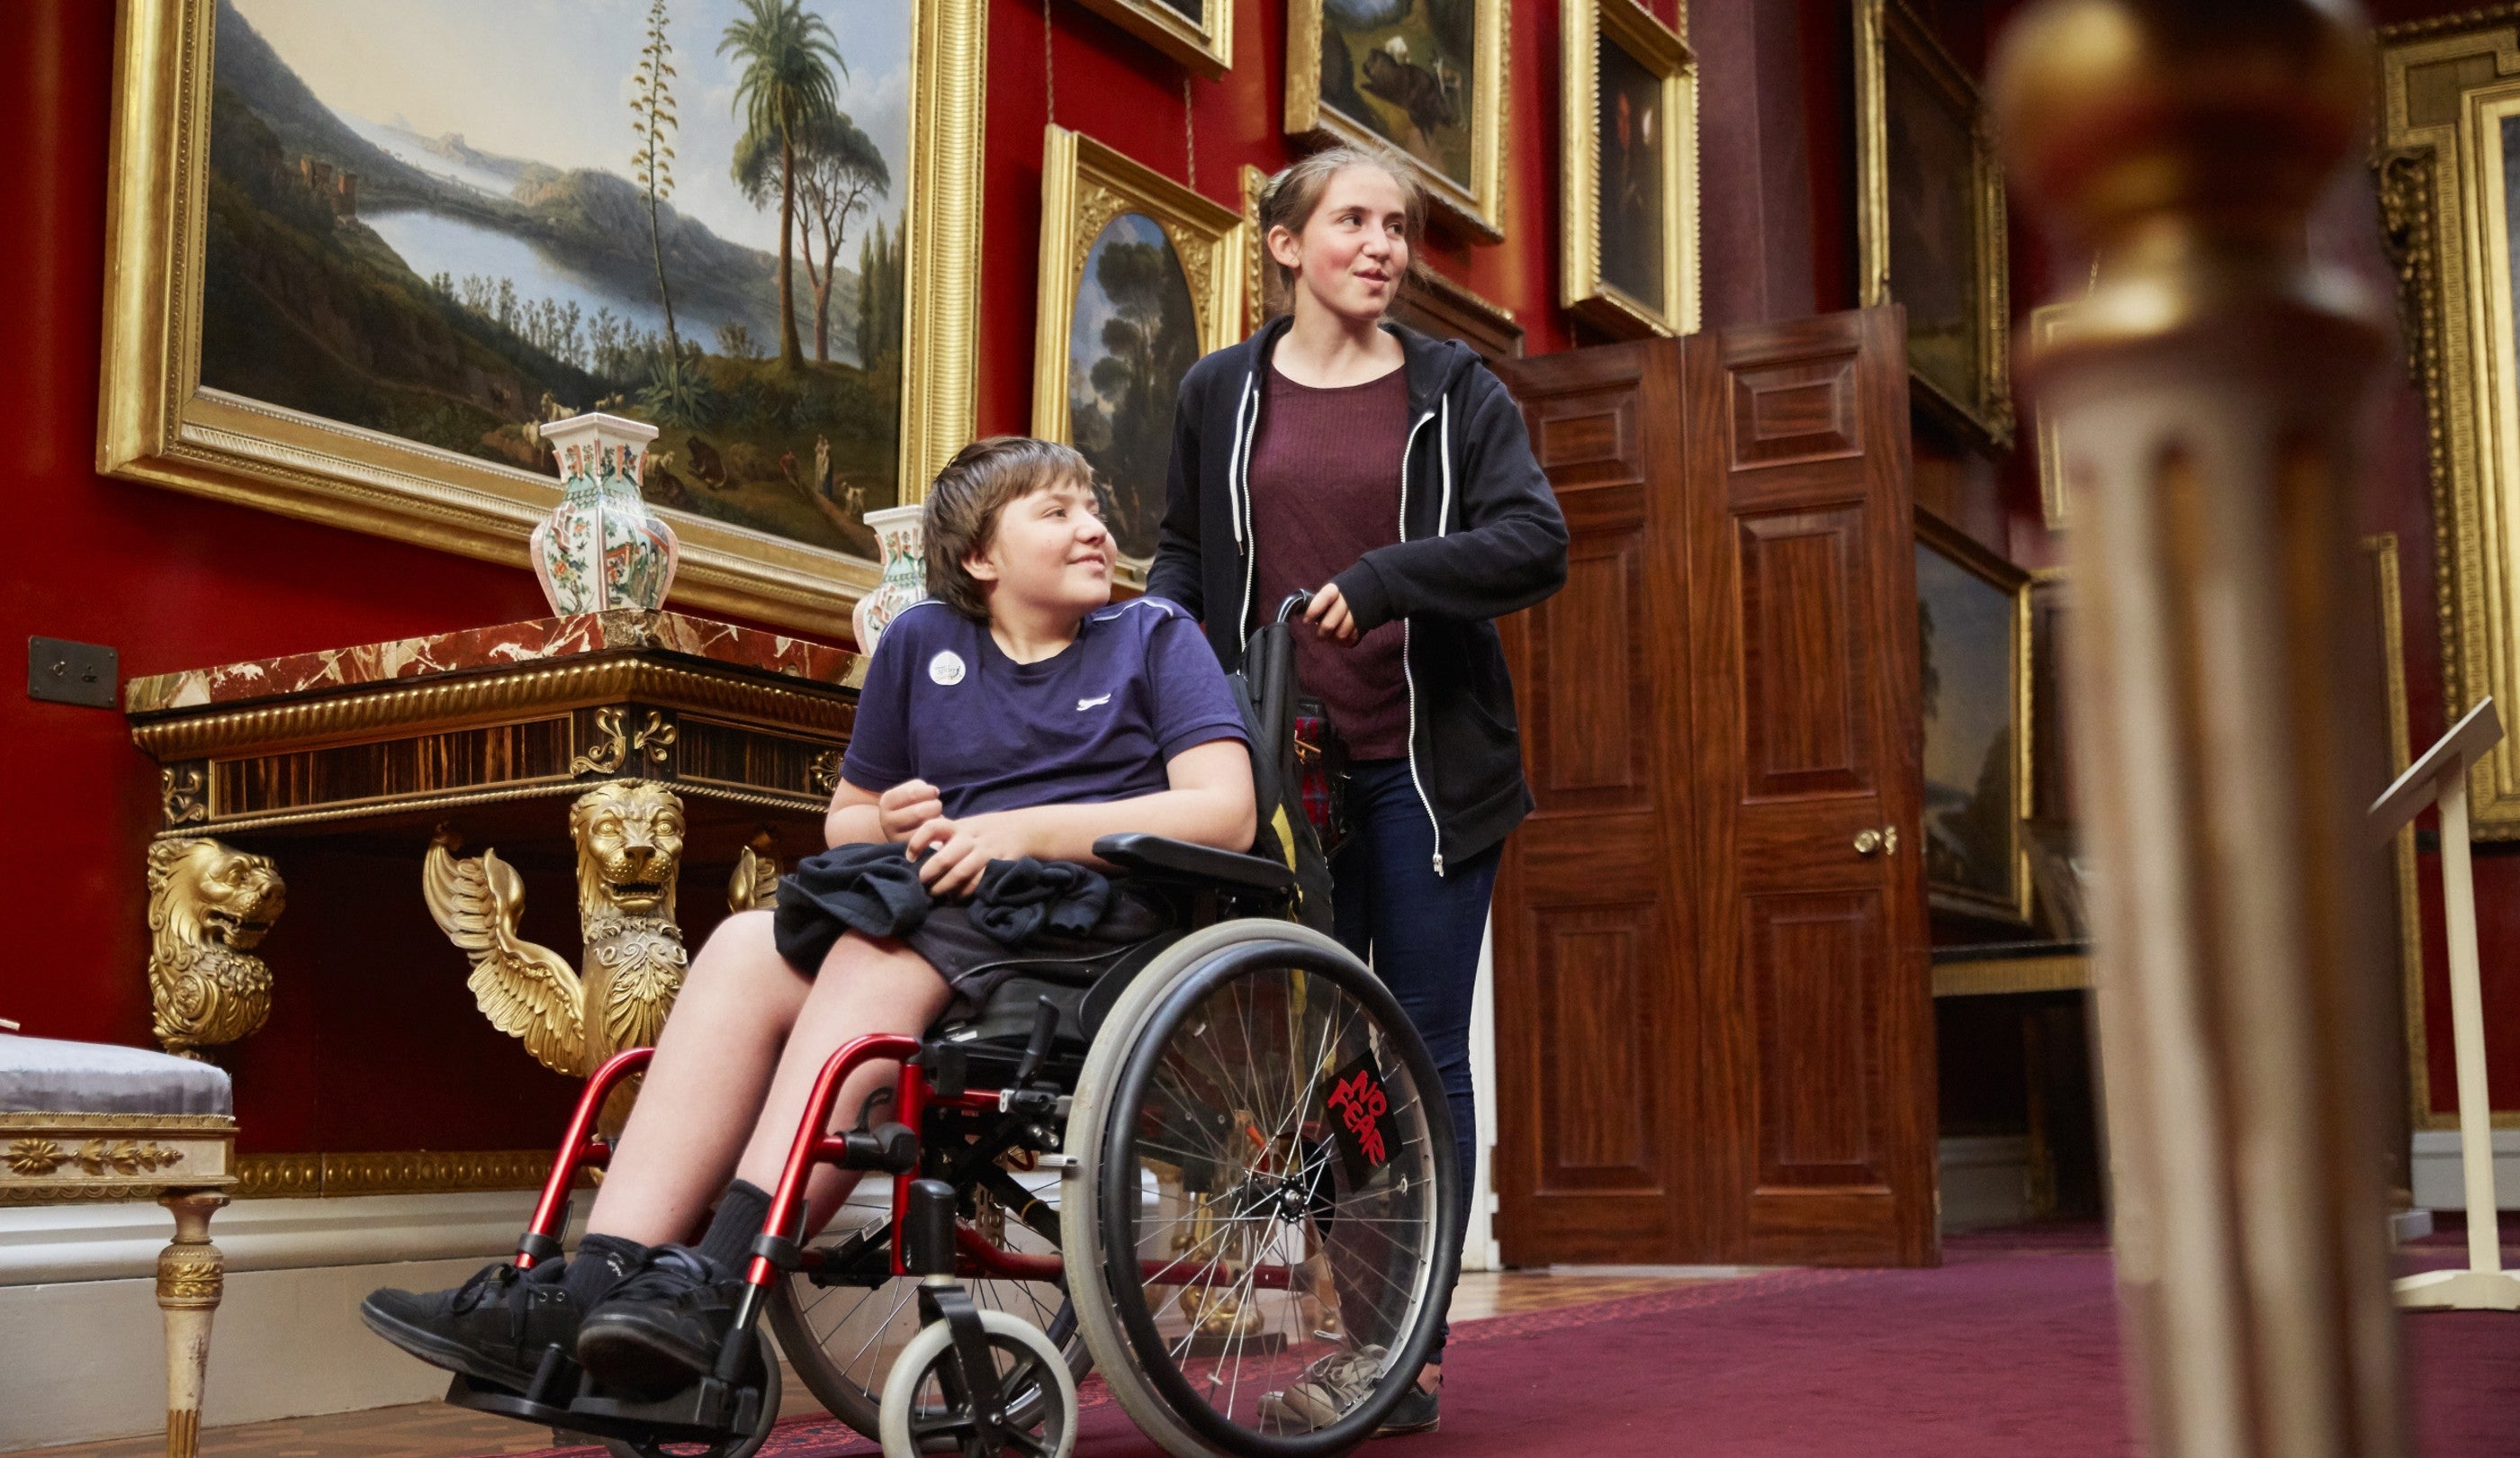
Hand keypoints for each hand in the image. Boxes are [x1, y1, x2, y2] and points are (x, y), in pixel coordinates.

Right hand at [877, 779, 943, 840]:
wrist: (901, 827)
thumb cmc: (912, 804)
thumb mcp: (911, 791)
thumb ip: (920, 788)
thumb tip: (934, 793)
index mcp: (886, 801)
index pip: (912, 793)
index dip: (929, 791)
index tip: (933, 793)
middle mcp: (886, 821)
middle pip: (919, 812)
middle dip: (934, 806)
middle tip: (937, 806)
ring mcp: (894, 838)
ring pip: (924, 827)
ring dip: (936, 820)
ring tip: (936, 816)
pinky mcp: (907, 851)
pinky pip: (927, 840)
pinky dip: (936, 833)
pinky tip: (935, 829)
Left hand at [905, 812, 1032, 897]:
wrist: (1022, 830)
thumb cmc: (984, 831)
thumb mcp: (965, 826)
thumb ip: (945, 836)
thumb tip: (915, 856)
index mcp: (959, 827)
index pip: (933, 827)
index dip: (918, 841)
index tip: (910, 857)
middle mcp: (971, 838)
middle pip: (945, 857)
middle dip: (929, 873)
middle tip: (921, 883)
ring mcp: (986, 852)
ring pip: (960, 873)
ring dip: (945, 887)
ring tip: (935, 893)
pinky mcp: (998, 865)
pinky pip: (978, 882)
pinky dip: (965, 892)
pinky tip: (957, 896)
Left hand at [1304, 583, 1359, 644]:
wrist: (1375, 586)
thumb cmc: (1346, 592)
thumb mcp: (1334, 589)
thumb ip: (1322, 601)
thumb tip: (1304, 613)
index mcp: (1336, 589)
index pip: (1324, 598)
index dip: (1314, 610)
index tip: (1306, 621)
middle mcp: (1347, 599)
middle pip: (1330, 623)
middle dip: (1322, 633)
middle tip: (1319, 636)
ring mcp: (1357, 612)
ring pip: (1341, 633)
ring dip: (1334, 639)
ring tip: (1331, 638)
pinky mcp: (1365, 622)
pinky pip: (1353, 637)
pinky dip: (1346, 641)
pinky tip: (1342, 640)